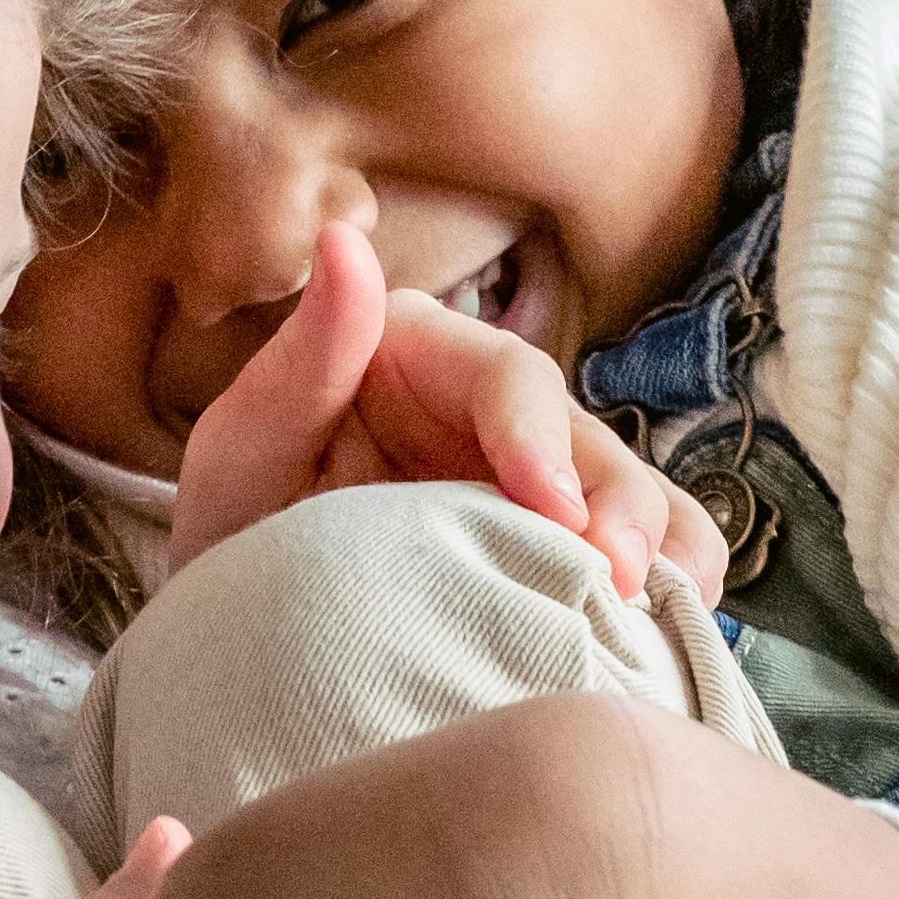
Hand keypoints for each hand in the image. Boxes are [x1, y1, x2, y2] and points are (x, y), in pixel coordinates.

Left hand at [171, 221, 728, 606]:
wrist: (241, 658)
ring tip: (637, 620)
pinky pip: (650, 567)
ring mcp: (539, 493)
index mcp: (424, 361)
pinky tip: (651, 644)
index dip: (540, 437)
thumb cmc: (232, 542)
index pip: (512, 377)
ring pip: (640, 502)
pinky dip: (666, 601)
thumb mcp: (243, 455)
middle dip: (618, 511)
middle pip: (595, 443)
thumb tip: (342, 240)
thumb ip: (301, 359)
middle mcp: (495, 418)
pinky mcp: (563, 564)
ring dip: (656, 555)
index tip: (549, 509)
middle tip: (611, 582)